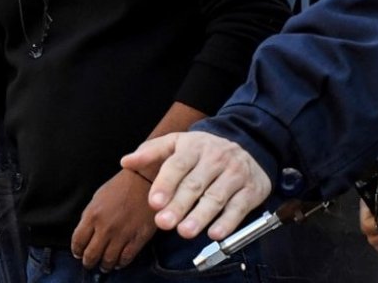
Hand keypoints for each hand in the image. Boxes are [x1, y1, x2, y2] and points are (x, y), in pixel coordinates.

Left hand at [71, 169, 157, 270]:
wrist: (145, 180)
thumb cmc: (121, 186)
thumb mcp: (98, 197)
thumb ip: (90, 216)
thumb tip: (87, 232)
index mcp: (92, 215)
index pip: (78, 241)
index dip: (77, 250)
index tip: (78, 253)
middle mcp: (105, 228)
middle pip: (91, 254)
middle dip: (88, 261)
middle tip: (90, 263)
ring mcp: (122, 235)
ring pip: (108, 260)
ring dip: (104, 265)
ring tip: (104, 266)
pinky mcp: (138, 238)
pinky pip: (126, 258)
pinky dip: (121, 263)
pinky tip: (119, 263)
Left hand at [121, 131, 272, 240]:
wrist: (250, 145)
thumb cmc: (204, 151)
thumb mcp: (177, 143)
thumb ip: (151, 152)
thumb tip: (126, 161)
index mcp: (194, 146)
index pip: (177, 165)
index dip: (166, 184)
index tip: (154, 203)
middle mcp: (216, 158)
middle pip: (195, 184)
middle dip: (179, 205)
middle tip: (164, 223)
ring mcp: (235, 174)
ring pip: (217, 197)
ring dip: (201, 216)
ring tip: (185, 231)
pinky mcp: (251, 190)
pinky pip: (239, 207)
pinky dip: (228, 222)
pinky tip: (215, 233)